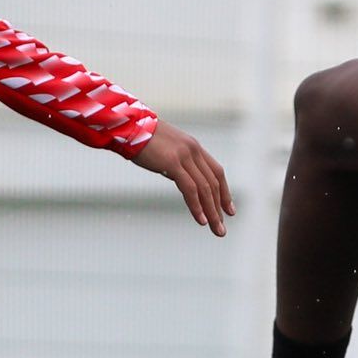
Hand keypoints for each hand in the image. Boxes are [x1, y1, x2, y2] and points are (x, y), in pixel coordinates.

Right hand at [133, 120, 235, 236]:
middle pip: (213, 183)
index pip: (216, 172)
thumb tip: (181, 179)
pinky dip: (197, 206)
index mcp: (194, 147)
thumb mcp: (166, 150)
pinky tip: (201, 220)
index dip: (224, 192)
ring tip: (216, 229)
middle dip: (219, 208)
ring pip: (205, 188)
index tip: (228, 210)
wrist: (128, 127)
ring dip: (212, 212)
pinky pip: (190, 188)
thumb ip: (177, 163)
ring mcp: (184, 156)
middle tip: (221, 229)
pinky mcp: (172, 162)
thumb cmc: (142, 140)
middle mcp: (193, 151)